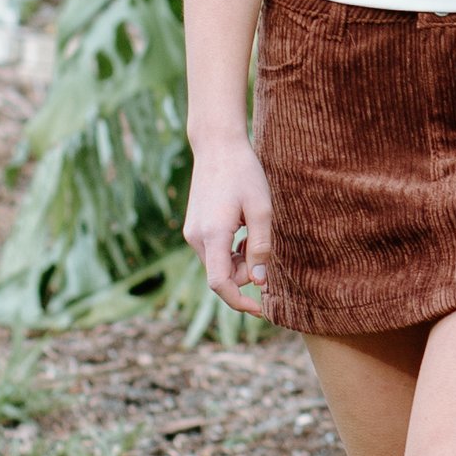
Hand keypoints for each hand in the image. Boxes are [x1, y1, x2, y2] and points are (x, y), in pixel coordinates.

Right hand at [183, 137, 272, 317]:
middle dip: (244, 275)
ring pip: (217, 264)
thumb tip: (258, 280)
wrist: (217, 146)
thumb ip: (261, 246)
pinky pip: (213, 251)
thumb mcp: (261, 209)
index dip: (240, 301)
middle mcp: (196, 238)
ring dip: (238, 261)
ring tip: (254, 233)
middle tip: (264, 250)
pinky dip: (230, 251)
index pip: (220, 284)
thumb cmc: (244, 173)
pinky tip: (242, 230)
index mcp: (212, 235)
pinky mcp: (194, 227)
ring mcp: (192, 232)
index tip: (260, 309)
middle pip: (220, 276)